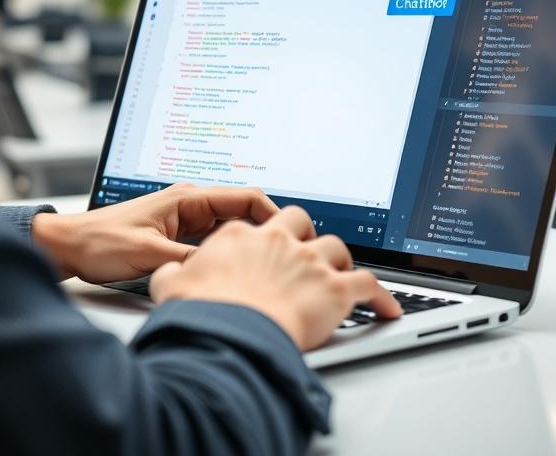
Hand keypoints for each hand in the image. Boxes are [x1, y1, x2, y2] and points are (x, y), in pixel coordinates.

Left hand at [31, 183, 277, 283]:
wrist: (68, 246)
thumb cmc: (100, 242)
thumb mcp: (150, 255)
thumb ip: (191, 261)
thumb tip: (226, 271)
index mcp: (188, 198)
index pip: (245, 196)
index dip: (272, 214)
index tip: (290, 234)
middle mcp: (189, 204)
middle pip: (241, 212)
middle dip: (264, 231)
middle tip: (282, 257)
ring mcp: (183, 219)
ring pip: (228, 228)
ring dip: (244, 243)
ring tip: (262, 266)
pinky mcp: (175, 235)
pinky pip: (211, 241)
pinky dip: (225, 252)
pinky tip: (231, 270)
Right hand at [150, 206, 401, 350]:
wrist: (229, 334)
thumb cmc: (200, 312)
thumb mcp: (169, 285)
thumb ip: (171, 274)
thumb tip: (168, 274)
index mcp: (238, 236)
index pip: (253, 227)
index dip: (259, 240)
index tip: (261, 250)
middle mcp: (276, 241)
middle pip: (299, 221)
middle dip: (303, 232)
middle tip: (303, 250)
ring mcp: (308, 262)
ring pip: (335, 247)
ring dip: (339, 260)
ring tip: (340, 274)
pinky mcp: (335, 289)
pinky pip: (369, 285)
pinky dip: (381, 296)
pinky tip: (386, 308)